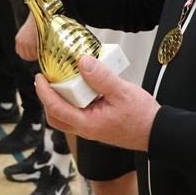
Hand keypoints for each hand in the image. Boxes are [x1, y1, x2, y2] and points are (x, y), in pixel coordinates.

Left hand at [15, 16, 38, 60]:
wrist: (37, 17)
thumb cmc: (35, 23)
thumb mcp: (26, 32)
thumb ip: (26, 40)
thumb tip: (31, 48)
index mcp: (18, 39)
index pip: (19, 52)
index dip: (26, 55)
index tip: (31, 55)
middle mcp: (20, 42)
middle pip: (24, 56)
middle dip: (30, 57)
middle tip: (36, 56)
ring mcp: (25, 43)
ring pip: (29, 56)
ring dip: (35, 56)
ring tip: (40, 54)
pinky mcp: (31, 44)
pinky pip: (34, 54)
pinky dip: (38, 55)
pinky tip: (41, 52)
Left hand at [36, 55, 159, 151]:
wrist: (156, 131)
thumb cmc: (141, 116)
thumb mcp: (122, 92)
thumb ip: (102, 78)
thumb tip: (83, 62)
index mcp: (88, 123)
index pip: (56, 109)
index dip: (44, 93)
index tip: (40, 77)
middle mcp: (86, 128)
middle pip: (55, 116)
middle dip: (47, 98)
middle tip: (47, 78)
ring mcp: (91, 127)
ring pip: (66, 116)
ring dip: (60, 99)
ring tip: (63, 79)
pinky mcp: (97, 123)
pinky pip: (78, 113)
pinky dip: (74, 100)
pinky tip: (82, 85)